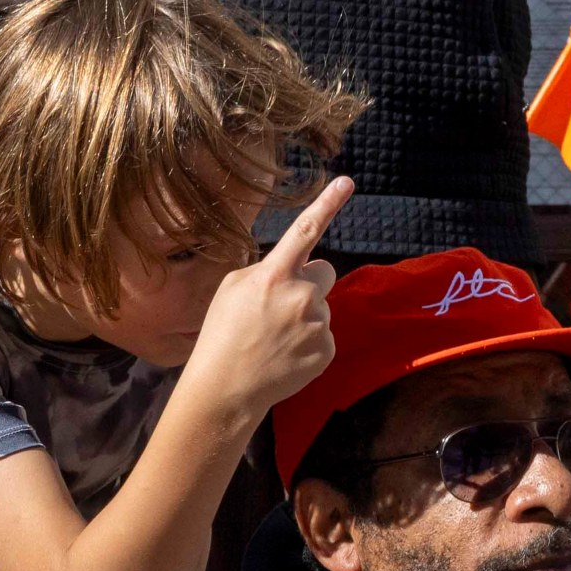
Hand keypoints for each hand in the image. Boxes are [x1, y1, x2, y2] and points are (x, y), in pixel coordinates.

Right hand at [180, 177, 350, 424]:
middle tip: (279, 307)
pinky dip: (309, 342)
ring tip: (275, 337)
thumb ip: (268, 270)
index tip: (346, 182)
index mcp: (275, 274)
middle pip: (324, 272)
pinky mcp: (327, 350)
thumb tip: (297, 268)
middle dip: (308, 283)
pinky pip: (324, 334)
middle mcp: (302, 295)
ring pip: (322, 306)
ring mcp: (317, 324)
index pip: (306, 230)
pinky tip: (285, 354)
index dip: (328, 203)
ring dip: (305, 315)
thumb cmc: (223, 333)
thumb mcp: (232, 287)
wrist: (227, 388)